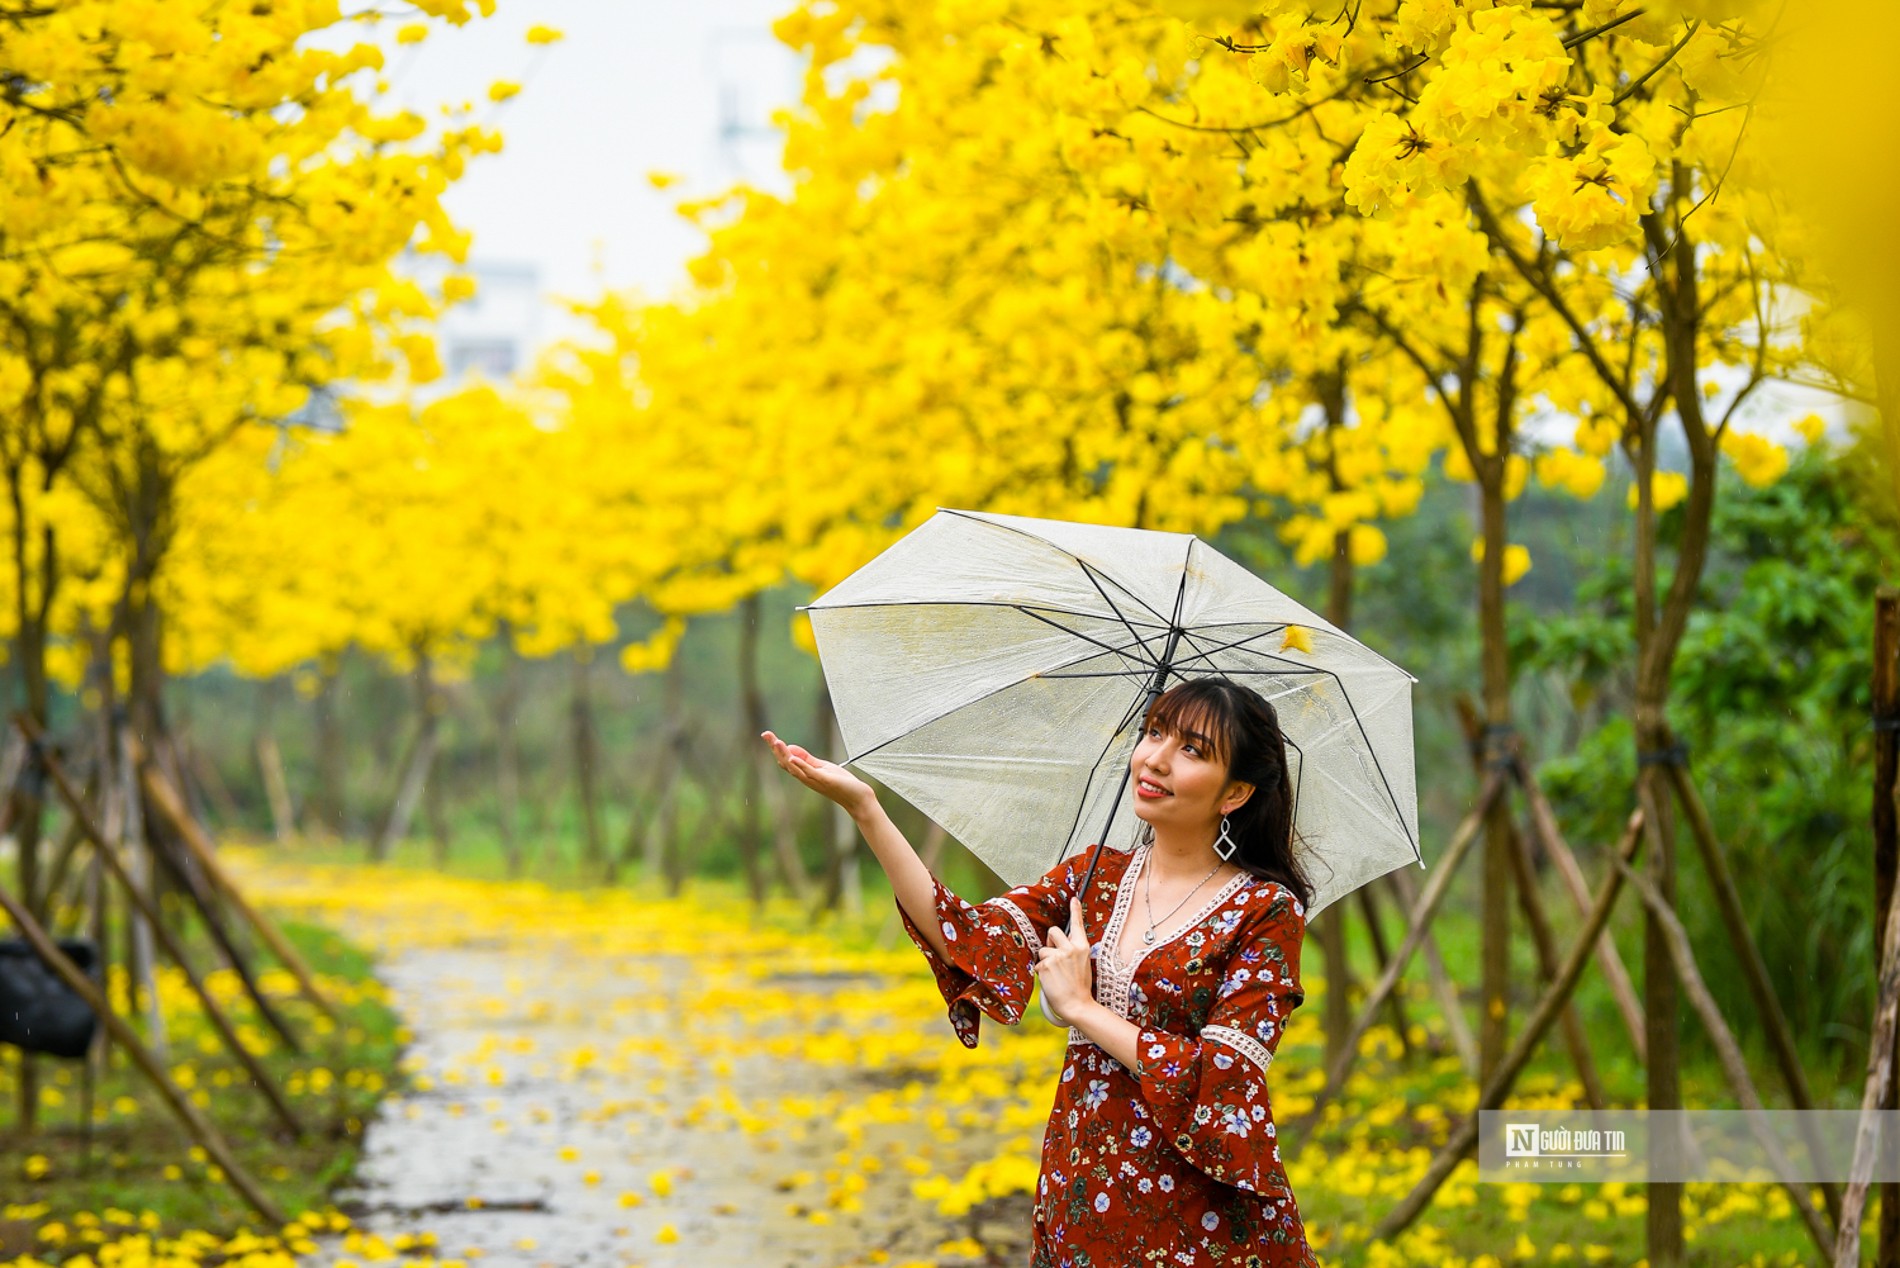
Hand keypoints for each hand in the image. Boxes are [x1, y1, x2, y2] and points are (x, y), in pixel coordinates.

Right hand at [761, 730, 875, 816]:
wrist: (857, 798)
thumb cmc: (840, 783)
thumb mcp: (822, 767)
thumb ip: (806, 759)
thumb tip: (791, 748)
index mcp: (805, 773)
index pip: (786, 759)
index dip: (776, 748)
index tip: (767, 735)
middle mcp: (806, 778)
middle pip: (785, 763)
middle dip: (775, 748)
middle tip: (765, 734)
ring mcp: (814, 780)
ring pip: (794, 768)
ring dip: (784, 755)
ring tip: (776, 742)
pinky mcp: (824, 780)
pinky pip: (809, 772)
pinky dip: (800, 764)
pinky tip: (792, 756)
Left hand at [1034, 897, 1095, 1018]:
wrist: (1077, 1005)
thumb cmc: (1080, 987)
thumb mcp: (1082, 964)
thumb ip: (1072, 952)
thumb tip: (1058, 945)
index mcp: (1082, 947)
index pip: (1077, 925)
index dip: (1075, 911)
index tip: (1074, 899)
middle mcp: (1070, 948)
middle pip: (1053, 931)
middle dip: (1050, 941)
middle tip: (1053, 955)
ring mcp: (1057, 956)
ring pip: (1043, 950)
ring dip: (1045, 961)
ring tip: (1055, 975)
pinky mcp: (1045, 965)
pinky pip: (1037, 964)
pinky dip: (1041, 973)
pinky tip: (1050, 981)